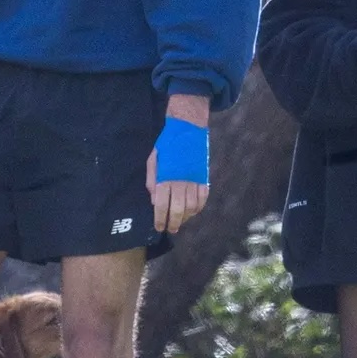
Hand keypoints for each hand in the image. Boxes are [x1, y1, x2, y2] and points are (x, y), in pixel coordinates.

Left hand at [148, 93, 210, 233]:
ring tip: (181, 220)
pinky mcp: (204, 177)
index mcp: (166, 178)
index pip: (162, 206)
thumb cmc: (167, 144)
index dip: (160, 219)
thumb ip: (152, 180)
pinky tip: (193, 211)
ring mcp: (195, 180)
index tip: (159, 228)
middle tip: (170, 229)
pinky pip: (203, 198)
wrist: (188, 128)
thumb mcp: (153, 160)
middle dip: (174, 223)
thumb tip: (154, 200)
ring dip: (187, 217)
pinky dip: (199, 207)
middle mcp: (181, 182)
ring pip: (192, 207)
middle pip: (178, 210)